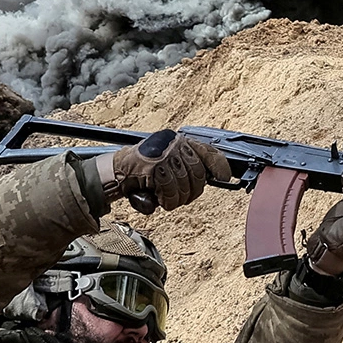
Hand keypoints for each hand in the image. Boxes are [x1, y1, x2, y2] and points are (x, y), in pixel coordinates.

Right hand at [108, 130, 231, 211]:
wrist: (117, 170)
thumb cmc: (146, 171)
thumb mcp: (169, 164)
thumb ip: (188, 167)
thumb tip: (212, 177)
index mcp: (180, 141)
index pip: (208, 150)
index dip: (219, 165)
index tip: (225, 177)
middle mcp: (174, 144)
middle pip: (198, 173)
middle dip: (193, 191)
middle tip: (183, 198)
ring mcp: (164, 154)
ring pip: (184, 184)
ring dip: (177, 199)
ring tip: (167, 200)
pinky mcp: (153, 166)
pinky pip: (170, 189)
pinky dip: (167, 200)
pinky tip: (159, 200)